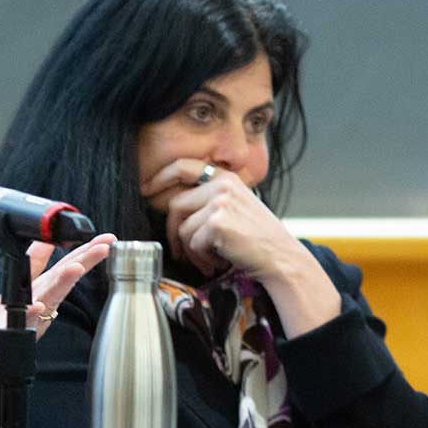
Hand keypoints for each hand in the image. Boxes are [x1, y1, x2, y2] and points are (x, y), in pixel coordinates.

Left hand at [0, 234, 116, 364]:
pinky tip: (37, 306)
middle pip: (64, 278)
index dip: (87, 251)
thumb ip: (35, 261)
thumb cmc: (10, 318)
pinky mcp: (11, 332)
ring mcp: (30, 318)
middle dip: (84, 262)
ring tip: (75, 268)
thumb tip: (48, 238)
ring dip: (62, 283)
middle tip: (103, 248)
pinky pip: (21, 323)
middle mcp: (43, 301)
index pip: (69, 265)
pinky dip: (31, 314)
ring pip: (49, 298)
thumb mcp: (24, 285)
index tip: (107, 240)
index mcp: (45, 289)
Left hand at [147, 158, 304, 278]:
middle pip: (176, 205)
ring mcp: (220, 203)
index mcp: (226, 178)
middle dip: (173, 233)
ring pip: (182, 228)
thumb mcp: (237, 207)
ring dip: (192, 251)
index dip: (160, 176)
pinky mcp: (217, 223)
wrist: (281, 257)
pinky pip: (192, 243)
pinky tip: (218, 262)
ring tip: (209, 261)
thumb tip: (173, 207)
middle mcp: (223, 185)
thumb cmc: (258, 239)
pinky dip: (202, 259)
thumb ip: (211, 199)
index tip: (146, 189)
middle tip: (181, 253)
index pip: (184, 166)